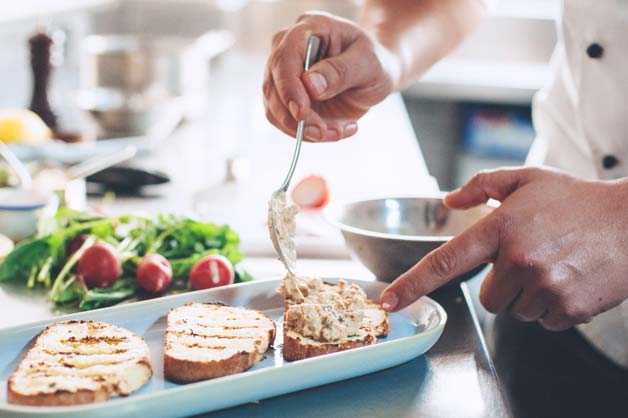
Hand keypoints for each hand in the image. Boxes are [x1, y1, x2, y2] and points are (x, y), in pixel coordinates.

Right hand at [263, 12, 398, 141]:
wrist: (374, 75)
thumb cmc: (373, 62)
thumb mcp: (369, 63)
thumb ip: (341, 71)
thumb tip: (310, 85)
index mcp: (309, 28)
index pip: (285, 57)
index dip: (288, 87)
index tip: (302, 114)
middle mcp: (288, 49)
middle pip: (273, 86)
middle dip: (296, 118)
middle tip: (324, 133)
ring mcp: (284, 75)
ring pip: (276, 110)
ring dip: (304, 131)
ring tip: (339, 131)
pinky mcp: (286, 99)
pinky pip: (286, 123)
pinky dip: (308, 135)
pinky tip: (336, 130)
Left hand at [380, 167, 627, 330]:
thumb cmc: (577, 199)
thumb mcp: (528, 179)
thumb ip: (482, 185)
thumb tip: (448, 200)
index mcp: (501, 228)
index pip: (446, 261)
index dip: (413, 283)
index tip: (389, 300)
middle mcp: (519, 259)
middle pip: (488, 298)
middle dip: (504, 284)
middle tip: (532, 260)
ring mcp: (546, 287)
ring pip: (516, 311)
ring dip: (529, 295)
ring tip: (556, 265)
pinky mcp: (570, 308)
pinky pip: (544, 321)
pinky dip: (553, 307)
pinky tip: (570, 279)